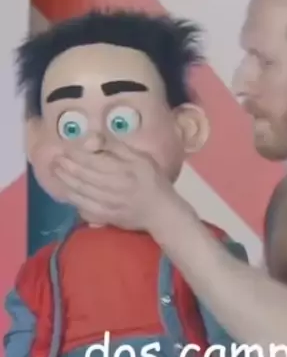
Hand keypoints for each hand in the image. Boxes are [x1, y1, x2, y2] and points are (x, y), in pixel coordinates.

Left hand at [53, 142, 177, 232]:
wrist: (161, 212)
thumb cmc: (153, 181)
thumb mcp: (141, 158)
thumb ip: (117, 148)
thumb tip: (94, 139)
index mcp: (122, 170)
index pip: (92, 160)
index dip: (75, 154)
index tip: (65, 147)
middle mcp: (113, 187)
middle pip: (83, 175)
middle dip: (66, 166)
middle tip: (55, 159)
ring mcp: (108, 204)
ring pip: (80, 191)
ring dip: (65, 181)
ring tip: (56, 172)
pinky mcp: (106, 217)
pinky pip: (85, 208)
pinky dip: (74, 199)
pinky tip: (66, 192)